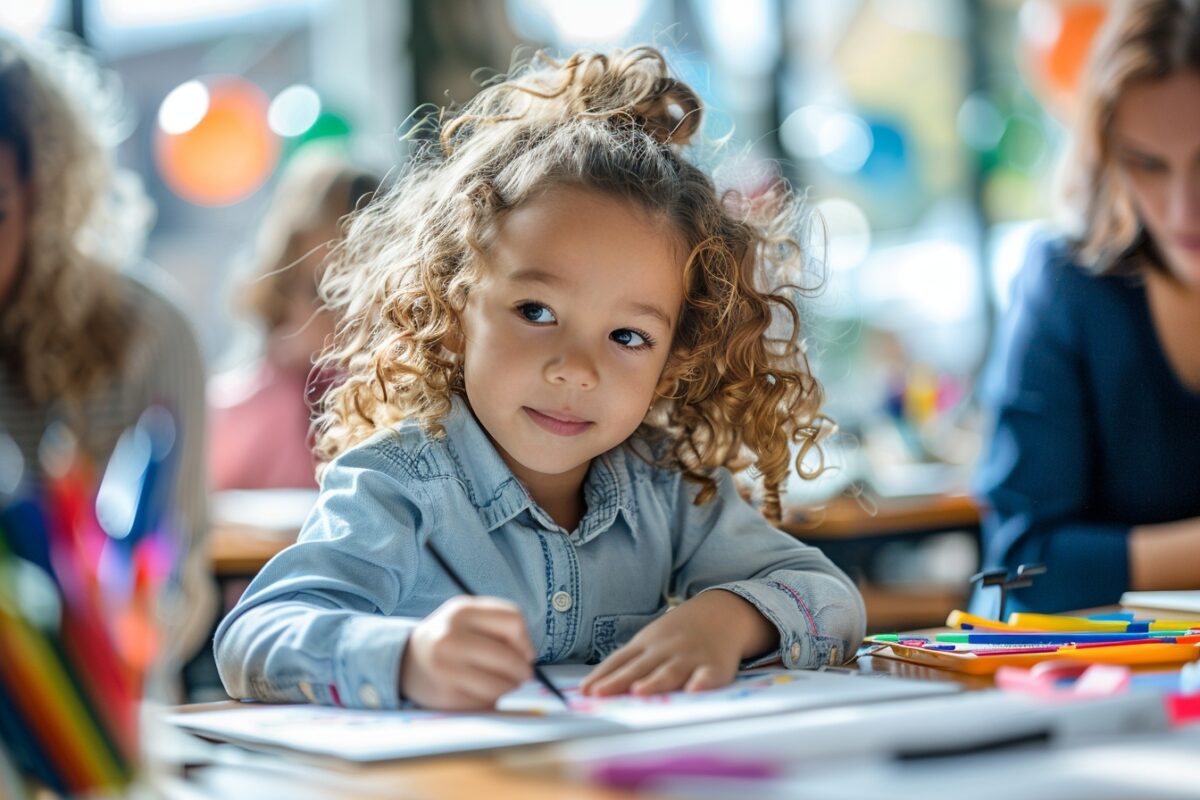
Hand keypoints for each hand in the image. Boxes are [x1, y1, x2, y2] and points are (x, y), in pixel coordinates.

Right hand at [400, 596, 533, 709]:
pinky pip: (486, 702)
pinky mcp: (446, 697)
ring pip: (501, 686)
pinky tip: (480, 691)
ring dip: (509, 688)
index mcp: (461, 611)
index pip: (513, 621)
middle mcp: (451, 638)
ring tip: (501, 683)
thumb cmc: (448, 636)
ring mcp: (446, 669)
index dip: (526, 640)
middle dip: (522, 671)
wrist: (405, 661)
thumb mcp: (468, 616)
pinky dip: (491, 700)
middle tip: (521, 675)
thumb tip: (528, 657)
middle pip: (510, 658)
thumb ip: (501, 624)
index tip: (524, 652)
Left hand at [579, 590, 776, 696]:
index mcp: (646, 645)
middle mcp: (665, 651)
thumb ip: (628, 663)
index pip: (620, 662)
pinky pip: (708, 676)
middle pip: (639, 668)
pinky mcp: (715, 667)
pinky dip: (702, 683)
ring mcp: (689, 658)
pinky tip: (694, 691)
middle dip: (619, 681)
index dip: (603, 676)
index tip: (585, 691)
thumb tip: (594, 686)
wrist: (721, 612)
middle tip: (600, 693)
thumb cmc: (677, 634)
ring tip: (639, 691)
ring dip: (654, 682)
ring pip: (670, 672)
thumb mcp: (650, 641)